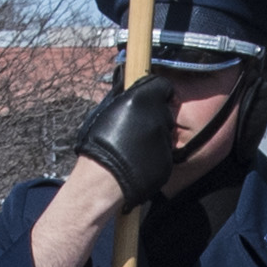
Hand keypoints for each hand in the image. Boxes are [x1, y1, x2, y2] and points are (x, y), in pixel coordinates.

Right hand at [73, 74, 178, 211]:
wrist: (102, 180)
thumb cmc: (98, 143)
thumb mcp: (108, 110)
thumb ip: (128, 97)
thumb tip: (134, 88)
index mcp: (142, 100)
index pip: (164, 87)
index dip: (157, 93)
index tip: (150, 100)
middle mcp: (159, 117)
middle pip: (165, 111)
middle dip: (155, 116)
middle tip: (136, 128)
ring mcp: (165, 140)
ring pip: (165, 133)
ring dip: (154, 137)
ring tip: (134, 147)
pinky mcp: (168, 161)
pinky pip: (163, 153)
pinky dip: (154, 155)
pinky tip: (138, 160)